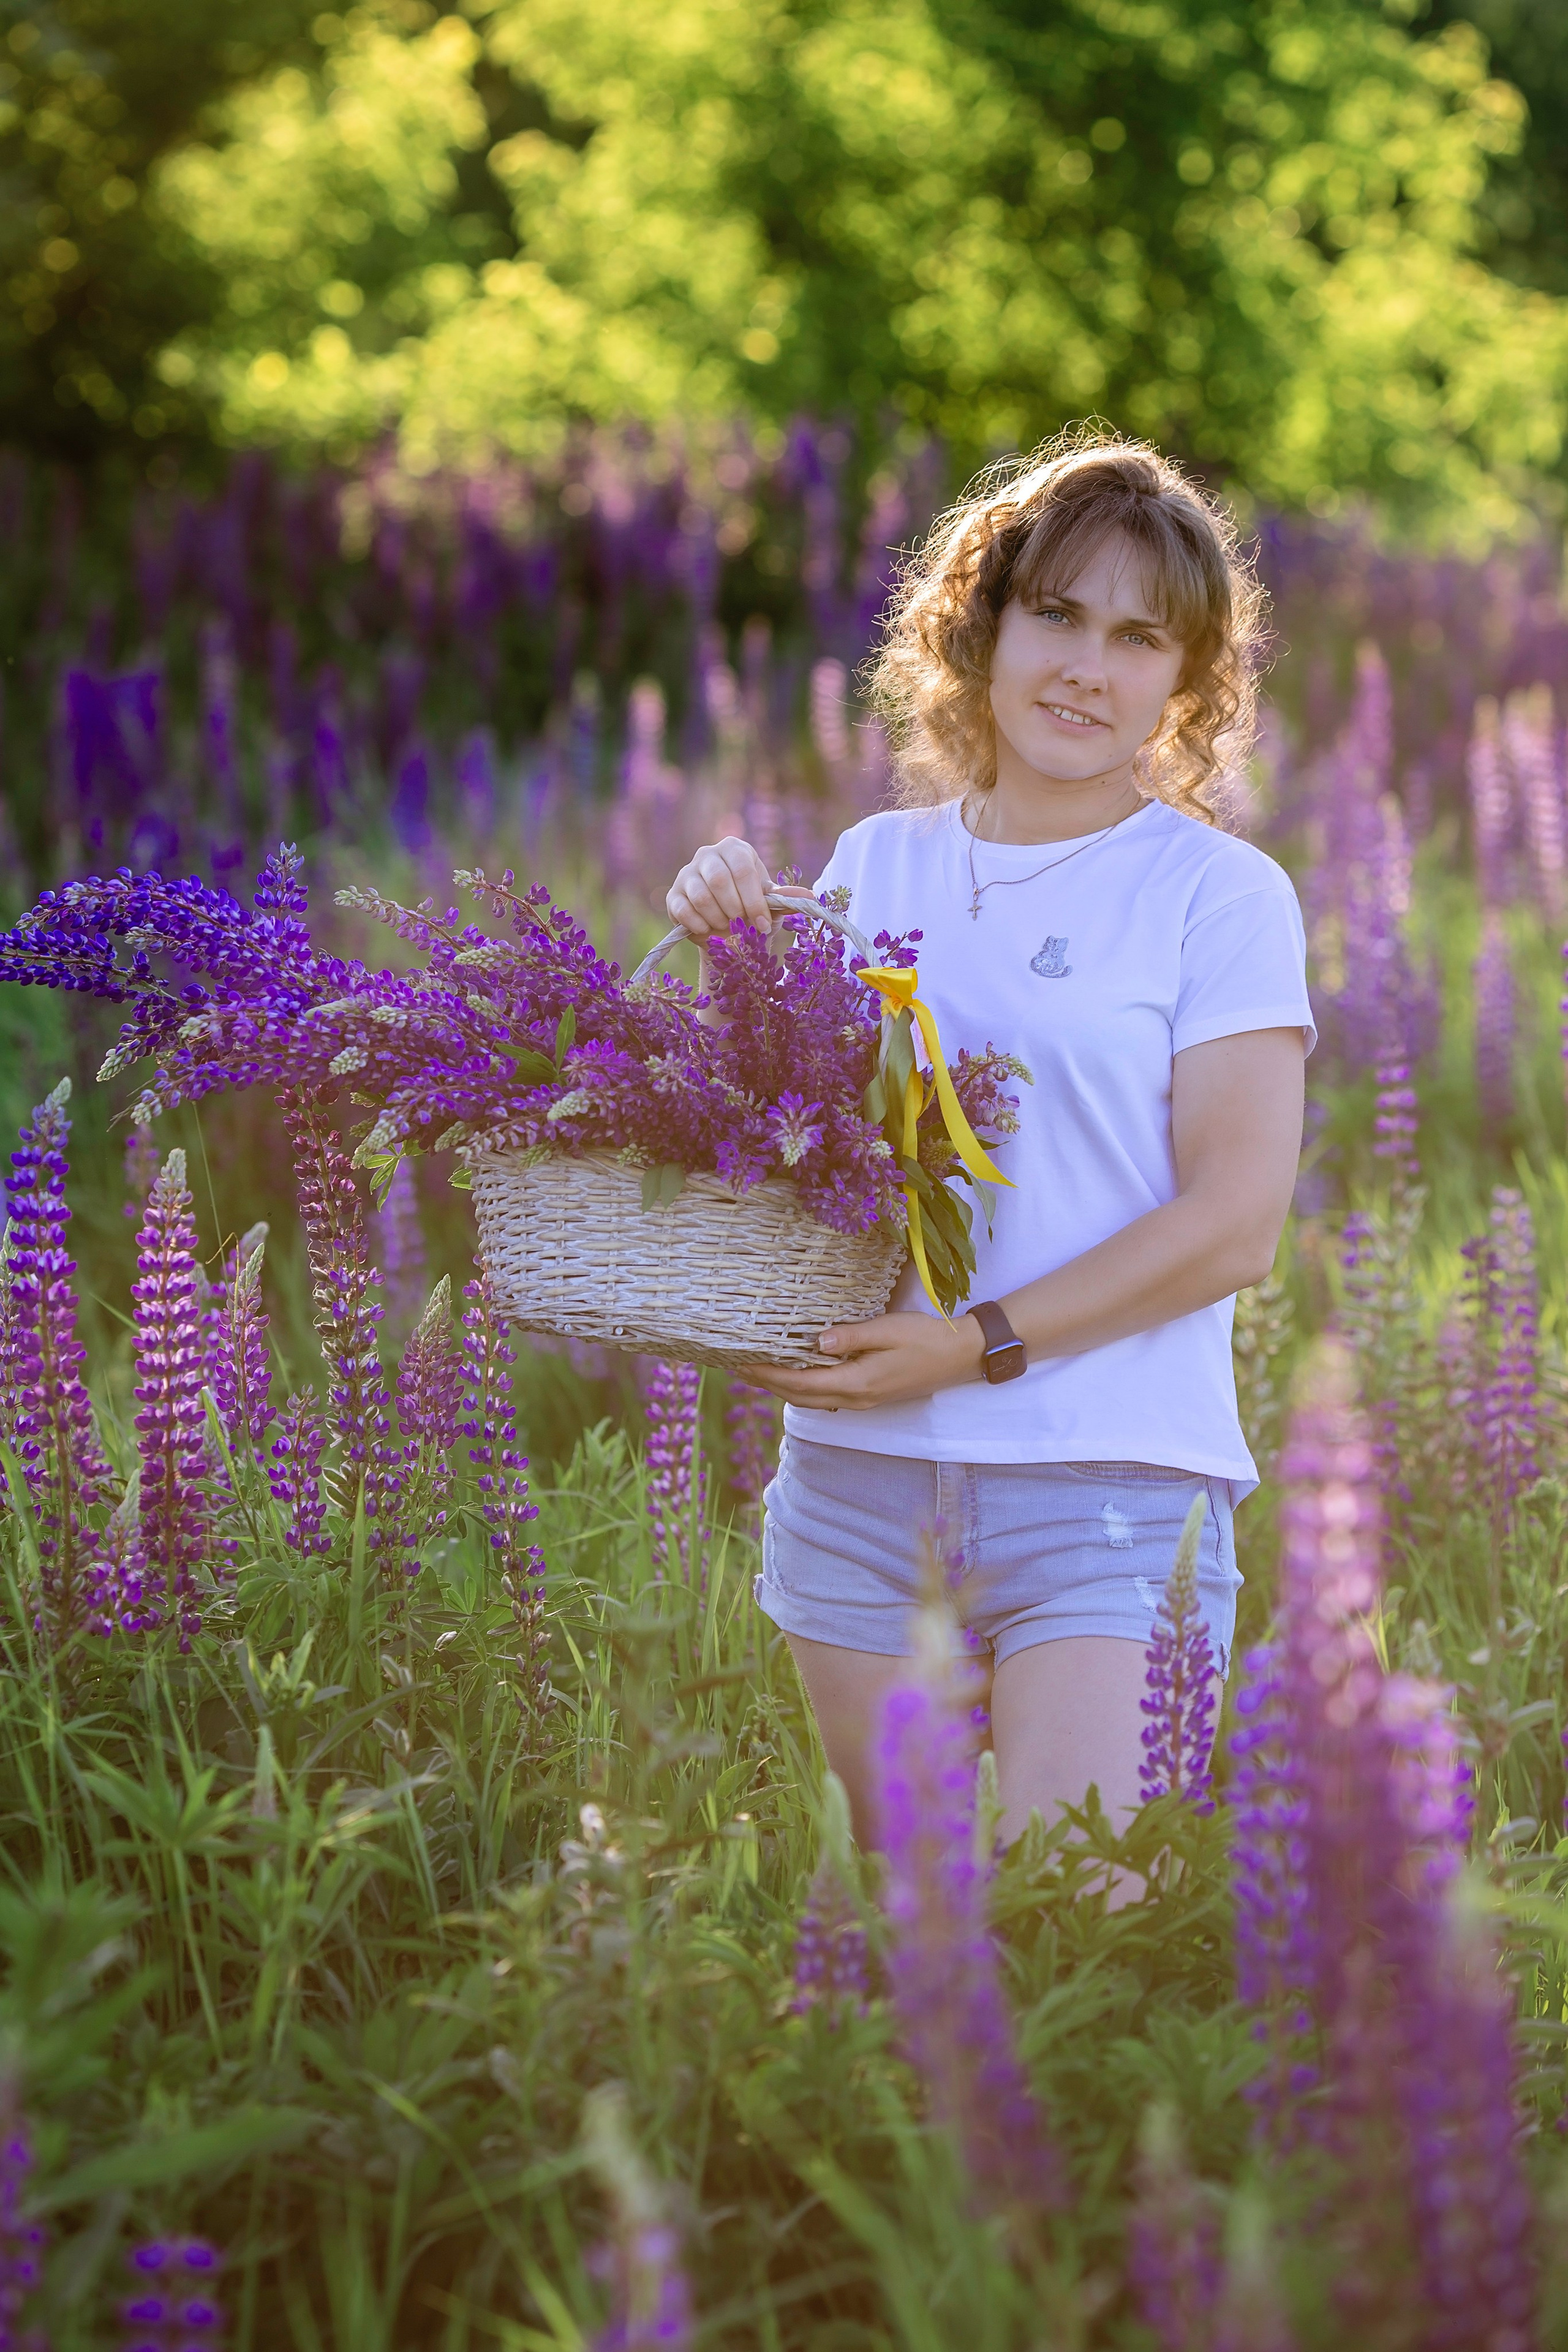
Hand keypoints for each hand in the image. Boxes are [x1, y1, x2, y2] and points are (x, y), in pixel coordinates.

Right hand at [666, 838, 812, 940]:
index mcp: (735, 850)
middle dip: (735, 910)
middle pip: (719, 881)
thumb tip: (811, 896)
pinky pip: (684, 910)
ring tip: (727, 927)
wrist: (725, 931)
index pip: (743, 871)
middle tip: (743, 926)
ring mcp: (687, 873)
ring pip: (701, 896)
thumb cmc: (751, 910)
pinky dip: (699, 926)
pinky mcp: (673, 894)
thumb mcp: (770, 904)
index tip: (762, 925)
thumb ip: (786, 899)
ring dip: (718, 919)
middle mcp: (708, 855)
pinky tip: (709, 930)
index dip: (754, 901)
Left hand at [742, 1311, 987, 1408]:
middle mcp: (856, 1398)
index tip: (740, 1364)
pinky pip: (827, 1396)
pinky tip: (797, 1372)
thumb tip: (816, 1339)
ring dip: (783, 1387)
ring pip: (812, 1400)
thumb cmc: (927, 1338)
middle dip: (767, 1383)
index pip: (799, 1383)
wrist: (962, 1356)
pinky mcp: (870, 1394)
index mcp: (857, 1383)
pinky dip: (804, 1387)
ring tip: (759, 1370)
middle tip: (738, 1367)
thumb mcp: (888, 1330)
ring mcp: (864, 1400)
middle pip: (799, 1397)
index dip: (767, 1374)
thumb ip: (851, 1336)